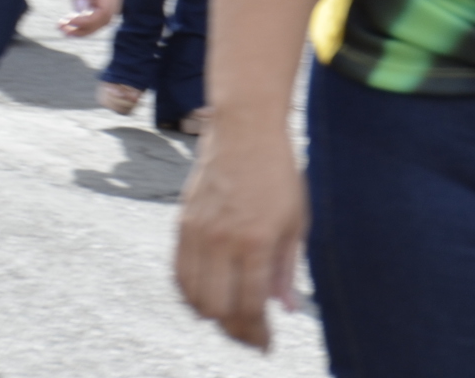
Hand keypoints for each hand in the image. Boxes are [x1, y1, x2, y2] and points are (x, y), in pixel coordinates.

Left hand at [60, 0, 125, 36]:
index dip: (87, 23)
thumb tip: (80, 10)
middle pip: (106, 17)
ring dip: (85, 23)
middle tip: (61, 30)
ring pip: (103, 12)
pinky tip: (71, 14)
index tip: (67, 23)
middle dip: (85, 28)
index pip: (104, 13)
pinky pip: (99, 3)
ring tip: (63, 25)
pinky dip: (86, 13)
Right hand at [176, 122, 306, 350]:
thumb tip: (286, 310)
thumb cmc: (279, 174)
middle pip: (218, 310)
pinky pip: (179, 275)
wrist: (245, 131)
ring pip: (193, 298)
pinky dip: (191, 295)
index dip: (257, 334)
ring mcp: (197, 234)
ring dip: (212, 316)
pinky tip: (208, 297)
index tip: (266, 343)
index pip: (249, 307)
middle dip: (235, 332)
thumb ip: (287, 269)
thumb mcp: (296, 221)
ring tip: (231, 319)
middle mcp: (222, 242)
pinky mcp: (181, 226)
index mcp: (257, 241)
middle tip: (250, 335)